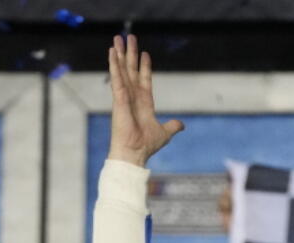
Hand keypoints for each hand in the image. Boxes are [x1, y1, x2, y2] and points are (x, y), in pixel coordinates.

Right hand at [107, 34, 183, 166]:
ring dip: (120, 54)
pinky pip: (116, 77)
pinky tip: (112, 52)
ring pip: (122, 70)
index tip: (145, 54)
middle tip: (129, 37)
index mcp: (143, 103)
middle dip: (130, 54)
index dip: (144, 67)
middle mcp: (132, 97)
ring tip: (118, 38)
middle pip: (131, 70)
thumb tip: (181, 125)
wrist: (135, 154)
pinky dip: (114, 64)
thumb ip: (172, 126)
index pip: (144, 80)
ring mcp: (124, 96)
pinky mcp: (118, 98)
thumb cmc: (146, 145)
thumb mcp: (164, 133)